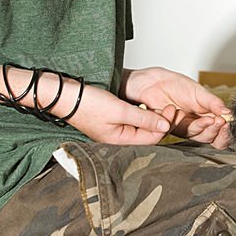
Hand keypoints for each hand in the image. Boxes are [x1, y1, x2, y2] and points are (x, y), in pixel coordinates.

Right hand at [45, 76, 171, 144]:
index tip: (171, 109)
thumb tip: (165, 126)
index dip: (164, 125)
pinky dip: (141, 112)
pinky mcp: (110, 118)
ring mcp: (113, 128)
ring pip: (140, 125)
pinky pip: (131, 118)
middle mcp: (117, 137)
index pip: (152, 138)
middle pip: (147, 133)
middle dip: (161, 121)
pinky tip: (145, 104)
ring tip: (161, 105)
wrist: (63, 95)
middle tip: (170, 107)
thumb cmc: (85, 104)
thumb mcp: (119, 110)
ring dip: (152, 116)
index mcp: (119, 140)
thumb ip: (143, 119)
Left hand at [121, 67, 231, 148]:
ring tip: (210, 119)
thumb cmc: (171, 83)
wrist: (147, 82)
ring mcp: (183, 127)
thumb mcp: (197, 91)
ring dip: (206, 128)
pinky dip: (189, 125)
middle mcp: (195, 123)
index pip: (220, 130)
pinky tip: (190, 116)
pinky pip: (182, 133)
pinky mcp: (170, 130)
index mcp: (205, 114)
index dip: (226, 130)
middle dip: (218, 131)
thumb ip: (212, 102)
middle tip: (220, 121)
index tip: (228, 123)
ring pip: (199, 137)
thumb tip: (228, 113)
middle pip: (212, 137)